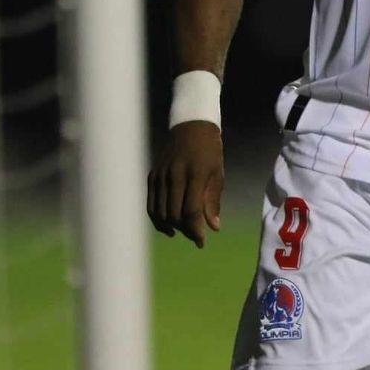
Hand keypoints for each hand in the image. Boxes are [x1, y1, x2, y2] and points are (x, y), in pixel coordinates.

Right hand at [147, 120, 223, 247]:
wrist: (191, 127)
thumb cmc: (209, 152)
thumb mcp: (217, 174)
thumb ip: (213, 201)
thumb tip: (213, 228)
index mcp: (195, 173)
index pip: (191, 210)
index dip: (196, 230)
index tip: (202, 242)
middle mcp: (175, 174)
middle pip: (175, 214)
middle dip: (185, 230)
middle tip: (194, 236)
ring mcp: (161, 175)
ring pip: (161, 212)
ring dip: (171, 227)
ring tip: (183, 231)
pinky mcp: (152, 176)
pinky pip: (151, 205)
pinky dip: (157, 219)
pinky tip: (168, 227)